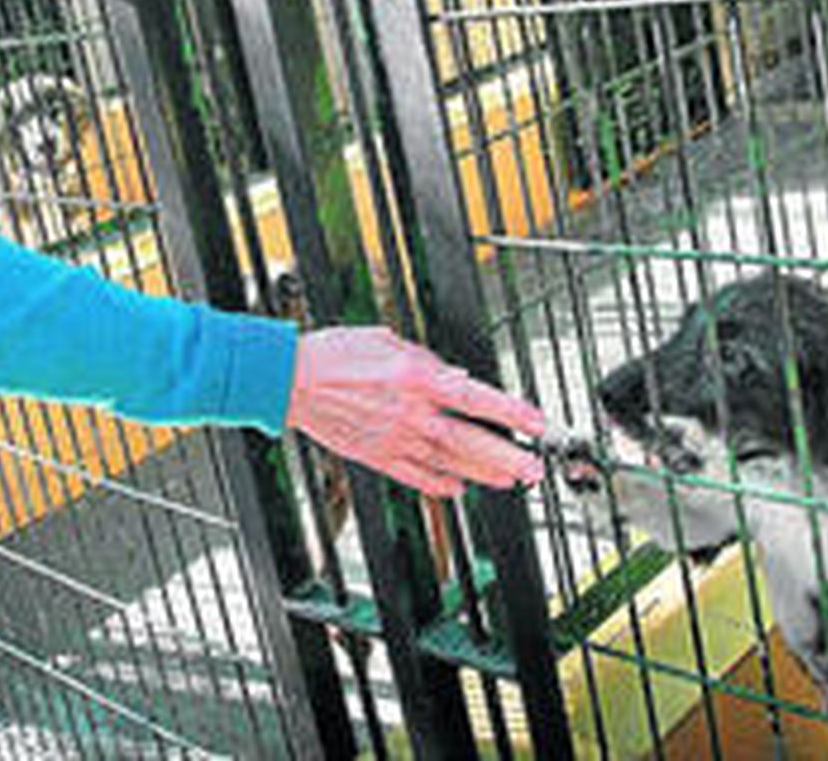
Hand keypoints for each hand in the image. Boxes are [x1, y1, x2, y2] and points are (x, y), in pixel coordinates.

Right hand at [286, 326, 545, 497]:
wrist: (291, 379)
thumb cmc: (334, 353)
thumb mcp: (388, 338)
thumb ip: (424, 359)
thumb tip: (451, 374)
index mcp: (417, 378)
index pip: (477, 398)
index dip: (511, 413)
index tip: (536, 422)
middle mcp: (411, 413)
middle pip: (470, 440)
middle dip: (507, 456)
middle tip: (534, 468)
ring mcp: (394, 438)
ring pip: (449, 462)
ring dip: (483, 473)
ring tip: (509, 481)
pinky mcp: (376, 455)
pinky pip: (415, 475)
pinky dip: (439, 484)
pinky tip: (457, 488)